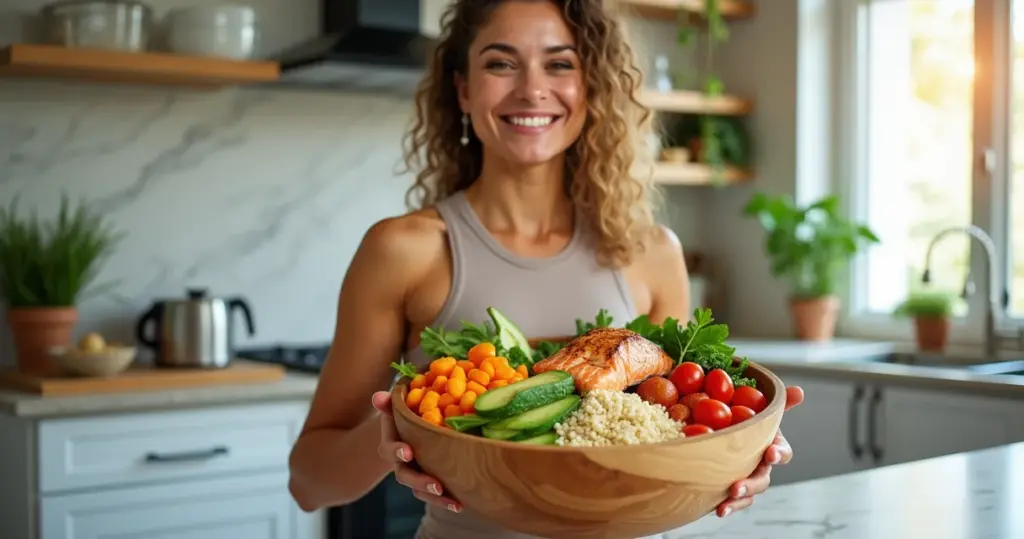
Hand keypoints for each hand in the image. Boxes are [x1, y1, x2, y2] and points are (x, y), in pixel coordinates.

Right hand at [372, 391, 462, 512]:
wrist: (409, 429)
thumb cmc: (404, 414)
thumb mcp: (396, 406)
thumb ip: (388, 403)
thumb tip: (379, 396)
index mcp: (391, 444)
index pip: (388, 450)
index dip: (397, 451)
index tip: (409, 452)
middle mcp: (401, 464)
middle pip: (405, 477)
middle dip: (420, 482)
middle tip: (436, 485)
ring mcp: (415, 474)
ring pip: (420, 491)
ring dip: (436, 498)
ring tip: (454, 503)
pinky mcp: (430, 481)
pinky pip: (435, 495)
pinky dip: (447, 501)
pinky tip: (461, 503)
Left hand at [715, 385, 804, 517]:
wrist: (725, 429)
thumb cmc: (748, 418)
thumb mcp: (761, 407)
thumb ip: (779, 401)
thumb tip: (799, 392)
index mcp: (771, 446)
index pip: (782, 452)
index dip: (778, 453)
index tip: (770, 452)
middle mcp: (762, 465)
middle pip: (763, 478)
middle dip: (752, 482)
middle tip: (737, 485)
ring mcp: (748, 478)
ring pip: (750, 492)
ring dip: (740, 497)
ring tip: (726, 500)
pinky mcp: (733, 488)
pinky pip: (735, 501)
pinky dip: (729, 506)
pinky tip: (719, 510)